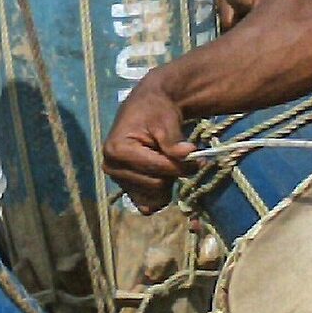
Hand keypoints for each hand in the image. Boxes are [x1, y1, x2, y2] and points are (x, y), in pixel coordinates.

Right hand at [103, 81, 195, 214]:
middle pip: (155, 184)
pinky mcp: (125, 188)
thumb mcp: (166, 121)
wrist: (146, 109)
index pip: (156, 169)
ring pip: (153, 195)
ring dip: (167, 181)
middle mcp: (112, 167)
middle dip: (173, 172)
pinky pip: (146, 203)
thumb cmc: (155, 112)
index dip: (180, 166)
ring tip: (167, 161)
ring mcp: (117, 179)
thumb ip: (174, 141)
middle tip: (181, 157)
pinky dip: (160, 194)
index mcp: (117, 150)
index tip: (199, 159)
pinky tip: (164, 177)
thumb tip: (188, 153)